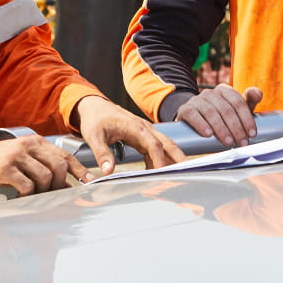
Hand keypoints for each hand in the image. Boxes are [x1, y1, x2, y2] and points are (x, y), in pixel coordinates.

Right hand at [0, 136, 89, 195]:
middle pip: (58, 166)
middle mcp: (28, 145)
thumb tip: (67, 186)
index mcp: (35, 142)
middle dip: (60, 185)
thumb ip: (43, 168)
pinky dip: (28, 196)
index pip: (65, 155)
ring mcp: (17, 155)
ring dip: (43, 192)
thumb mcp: (23, 161)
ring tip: (34, 197)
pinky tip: (21, 198)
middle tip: (52, 196)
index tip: (89, 183)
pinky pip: (27, 185)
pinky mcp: (5, 168)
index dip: (79, 170)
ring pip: (45, 177)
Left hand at [72, 95, 186, 173]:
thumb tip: (108, 171)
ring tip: (181, 176)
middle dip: (178, 157)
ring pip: (165, 146)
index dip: (159, 159)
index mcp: (135, 127)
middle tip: (189, 172)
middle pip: (167, 143)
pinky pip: (156, 149)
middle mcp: (144, 128)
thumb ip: (102, 153)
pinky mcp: (142, 137)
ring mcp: (145, 132)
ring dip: (173, 159)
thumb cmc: (95, 119)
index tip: (162, 173)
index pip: (153, 144)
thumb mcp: (93, 136)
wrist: (94, 106)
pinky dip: (161, 160)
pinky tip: (159, 173)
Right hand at [175, 83, 262, 146]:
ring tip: (228, 142)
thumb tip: (258, 93)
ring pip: (211, 112)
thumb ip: (249, 101)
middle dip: (236, 128)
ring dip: (221, 129)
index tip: (252, 134)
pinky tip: (208, 134)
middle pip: (226, 109)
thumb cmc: (220, 116)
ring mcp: (196, 100)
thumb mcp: (235, 110)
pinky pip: (192, 114)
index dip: (246, 118)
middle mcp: (210, 92)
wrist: (194, 121)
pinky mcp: (185, 109)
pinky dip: (201, 124)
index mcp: (224, 90)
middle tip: (241, 143)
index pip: (238, 102)